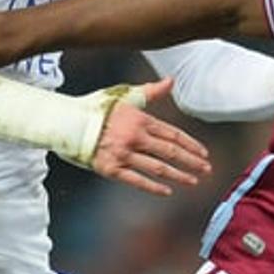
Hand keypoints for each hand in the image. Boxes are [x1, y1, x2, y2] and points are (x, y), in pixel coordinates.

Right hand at [92, 78, 209, 195]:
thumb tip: (171, 81)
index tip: (204, 154)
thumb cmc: (97, 109)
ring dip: (179, 175)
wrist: (68, 123)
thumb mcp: (125, 96)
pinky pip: (137, 180)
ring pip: (158, 167)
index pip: (173, 134)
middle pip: (170, 152)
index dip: (191, 145)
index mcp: (141, 120)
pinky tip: (168, 191)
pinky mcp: (111, 169)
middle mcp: (135, 137)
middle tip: (206, 170)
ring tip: (193, 181)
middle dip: (191, 161)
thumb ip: (150, 92)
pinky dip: (154, 187)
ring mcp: (124, 154)